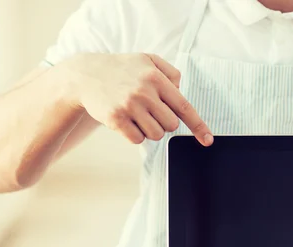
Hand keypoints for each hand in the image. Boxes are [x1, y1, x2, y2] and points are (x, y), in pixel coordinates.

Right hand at [62, 53, 212, 145]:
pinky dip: (135, 134)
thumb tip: (182, 92)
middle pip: (171, 125)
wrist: (85, 75)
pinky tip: (126, 120)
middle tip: (149, 110)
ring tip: (137, 115)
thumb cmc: (122, 69)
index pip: (184, 107)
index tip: (208, 140)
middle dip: (164, 122)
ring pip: (156, 135)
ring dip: (150, 129)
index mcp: (156, 78)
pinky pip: (138, 140)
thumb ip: (170, 73)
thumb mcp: (147, 60)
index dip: (198, 126)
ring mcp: (129, 106)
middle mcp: (144, 92)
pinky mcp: (116, 119)